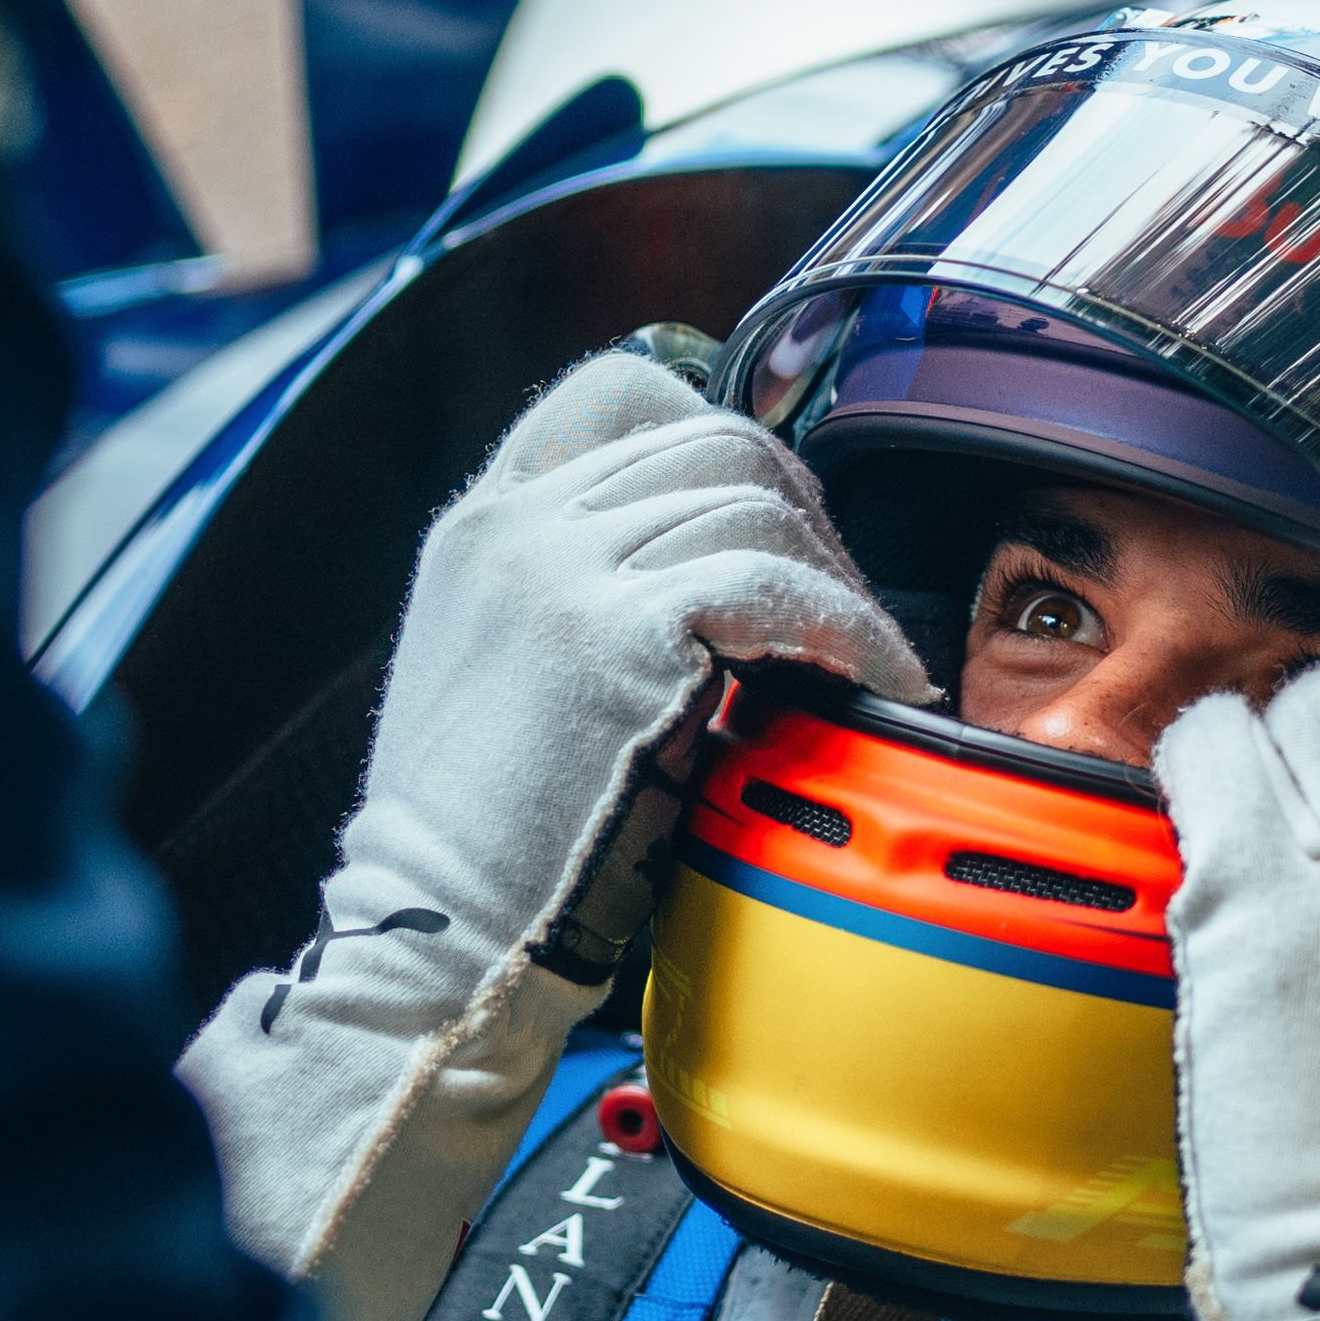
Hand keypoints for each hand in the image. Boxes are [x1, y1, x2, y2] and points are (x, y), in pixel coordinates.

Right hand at [332, 345, 920, 973]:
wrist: (440, 929)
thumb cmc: (490, 840)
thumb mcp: (507, 673)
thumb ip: (583, 596)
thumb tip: (721, 577)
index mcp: (483, 527)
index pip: (614, 391)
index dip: (717, 428)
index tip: (778, 511)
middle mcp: (517, 526)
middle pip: (712, 440)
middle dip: (804, 512)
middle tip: (843, 602)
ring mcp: (561, 571)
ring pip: (753, 500)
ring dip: (833, 573)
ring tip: (859, 653)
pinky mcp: (616, 635)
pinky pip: (777, 586)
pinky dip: (851, 628)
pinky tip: (879, 680)